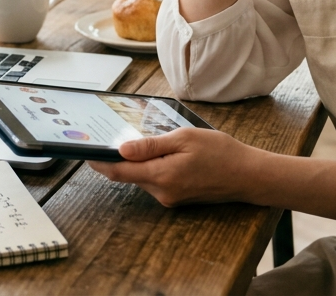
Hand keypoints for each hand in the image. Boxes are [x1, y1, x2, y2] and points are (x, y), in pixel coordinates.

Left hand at [87, 127, 261, 206]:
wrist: (248, 175)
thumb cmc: (220, 152)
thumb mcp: (184, 139)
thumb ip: (151, 145)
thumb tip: (122, 149)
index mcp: (161, 176)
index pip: (119, 172)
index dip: (100, 162)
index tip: (87, 152)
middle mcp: (162, 192)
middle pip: (129, 175)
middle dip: (120, 158)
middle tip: (112, 137)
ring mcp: (169, 198)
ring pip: (143, 177)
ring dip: (139, 162)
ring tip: (144, 142)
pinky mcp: (177, 198)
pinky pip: (156, 181)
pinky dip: (153, 167)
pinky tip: (163, 154)